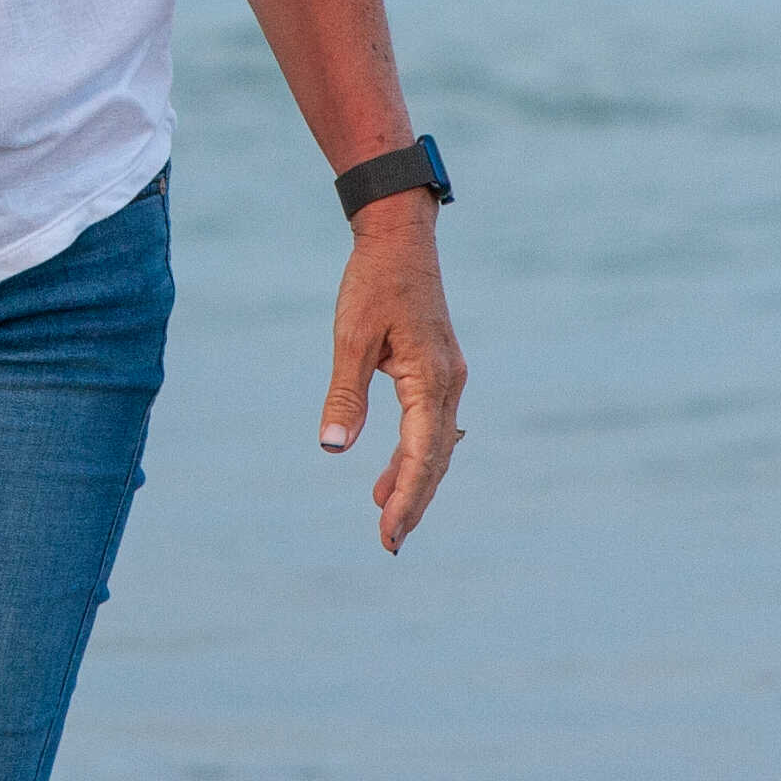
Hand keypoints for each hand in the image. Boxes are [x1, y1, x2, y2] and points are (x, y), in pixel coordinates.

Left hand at [318, 201, 465, 552]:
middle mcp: (448, 383)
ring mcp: (448, 378)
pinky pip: (431, 427)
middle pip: (434, 458)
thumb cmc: (373, 282)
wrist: (400, 237)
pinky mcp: (439, 371)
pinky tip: (389, 474)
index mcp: (430, 378)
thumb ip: (344, 395)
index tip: (388, 533)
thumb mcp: (351, 338)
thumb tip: (332, 448)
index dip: (404, 497)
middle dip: (413, 501)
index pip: (420, 454)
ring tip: (386, 517)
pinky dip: (415, 455)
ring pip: (435, 446)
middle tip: (389, 542)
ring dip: (414, 482)